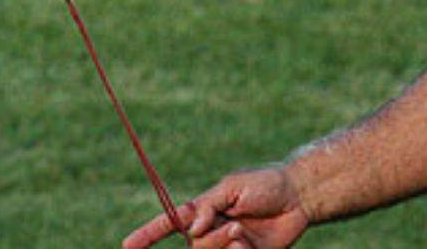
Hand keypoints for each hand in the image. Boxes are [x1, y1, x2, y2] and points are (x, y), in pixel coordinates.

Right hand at [122, 166, 310, 248]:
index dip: (147, 235)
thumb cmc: (266, 184)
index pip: (170, 222)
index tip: (126, 245)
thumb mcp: (234, 186)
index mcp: (204, 210)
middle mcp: (211, 230)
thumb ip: (209, 205)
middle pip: (195, 246)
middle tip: (236, 225)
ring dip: (227, 246)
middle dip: (213, 239)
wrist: (299, 197)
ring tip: (244, 232)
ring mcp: (227, 246)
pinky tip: (251, 244)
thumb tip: (191, 228)